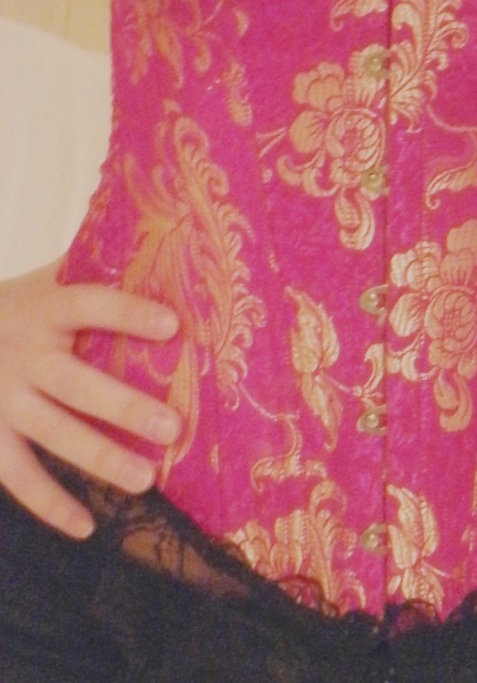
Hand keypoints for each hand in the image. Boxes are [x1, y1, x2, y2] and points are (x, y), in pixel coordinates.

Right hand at [0, 263, 181, 538]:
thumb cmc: (13, 309)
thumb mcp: (43, 283)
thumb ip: (89, 270)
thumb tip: (165, 239)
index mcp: (42, 309)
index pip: (89, 305)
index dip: (128, 314)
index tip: (173, 326)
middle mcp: (22, 355)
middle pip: (78, 384)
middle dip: (125, 407)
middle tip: (173, 427)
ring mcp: (2, 401)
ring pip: (55, 434)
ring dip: (101, 458)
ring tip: (147, 479)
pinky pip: (20, 478)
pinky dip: (51, 505)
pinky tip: (88, 524)